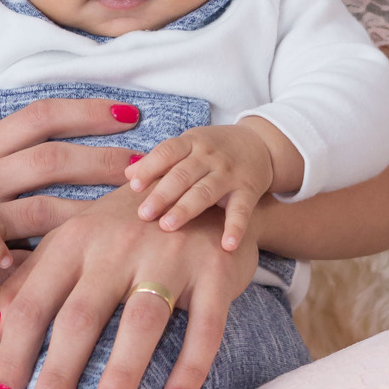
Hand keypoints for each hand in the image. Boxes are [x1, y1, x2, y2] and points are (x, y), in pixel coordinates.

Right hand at [0, 96, 142, 237]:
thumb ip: (20, 149)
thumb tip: (83, 132)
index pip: (41, 116)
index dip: (87, 112)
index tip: (128, 114)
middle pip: (50, 159)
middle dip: (102, 159)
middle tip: (142, 164)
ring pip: (45, 208)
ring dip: (92, 208)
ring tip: (129, 206)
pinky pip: (30, 251)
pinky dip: (61, 249)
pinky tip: (95, 248)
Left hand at [0, 185, 259, 388]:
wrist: (203, 185)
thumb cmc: (128, 223)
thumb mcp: (76, 237)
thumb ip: (34, 277)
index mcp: (75, 239)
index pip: (33, 303)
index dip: (15, 354)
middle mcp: (117, 245)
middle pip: (80, 317)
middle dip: (58, 374)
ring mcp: (169, 256)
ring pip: (140, 323)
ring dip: (121, 374)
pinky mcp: (214, 269)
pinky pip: (204, 328)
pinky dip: (190, 368)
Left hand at [125, 121, 289, 249]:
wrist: (261, 145)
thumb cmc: (212, 151)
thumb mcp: (187, 146)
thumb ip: (160, 160)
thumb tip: (127, 174)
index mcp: (191, 143)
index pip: (167, 152)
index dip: (150, 168)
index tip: (133, 186)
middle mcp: (210, 156)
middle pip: (183, 175)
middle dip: (162, 194)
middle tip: (143, 214)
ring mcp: (230, 173)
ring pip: (205, 191)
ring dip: (186, 209)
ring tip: (167, 226)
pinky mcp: (248, 190)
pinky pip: (241, 211)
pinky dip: (235, 228)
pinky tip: (227, 246)